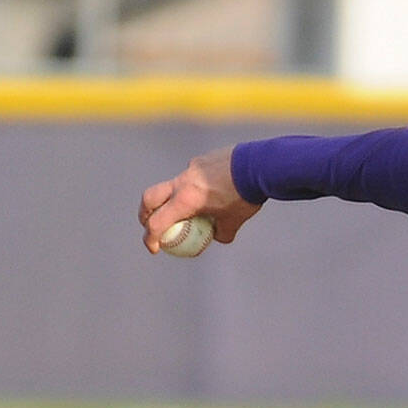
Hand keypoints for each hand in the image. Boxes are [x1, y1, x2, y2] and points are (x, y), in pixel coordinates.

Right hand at [138, 145, 261, 253]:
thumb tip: (216, 237)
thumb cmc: (246, 195)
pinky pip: (192, 175)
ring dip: (172, 198)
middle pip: (150, 198)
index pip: (157, 223)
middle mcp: (183, 182)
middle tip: (152, 225)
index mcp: (185, 200)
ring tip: (188, 209)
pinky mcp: (202, 159)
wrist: (260, 165)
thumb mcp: (235, 220)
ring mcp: (191, 168)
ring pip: (172, 184)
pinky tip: (212, 189)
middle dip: (146, 214)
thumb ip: (222, 232)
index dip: (151, 239)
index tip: (155, 248)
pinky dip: (194, 186)